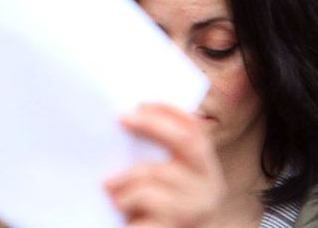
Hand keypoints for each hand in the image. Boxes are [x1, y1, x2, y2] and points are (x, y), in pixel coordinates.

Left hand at [104, 103, 223, 227]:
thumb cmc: (148, 211)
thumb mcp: (156, 179)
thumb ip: (152, 153)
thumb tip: (126, 114)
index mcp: (204, 170)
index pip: (195, 130)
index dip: (170, 111)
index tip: (141, 101)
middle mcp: (209, 186)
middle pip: (186, 141)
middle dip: (152, 124)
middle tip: (120, 117)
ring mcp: (197, 206)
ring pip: (157, 171)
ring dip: (124, 176)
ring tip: (107, 185)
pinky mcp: (178, 222)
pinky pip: (147, 197)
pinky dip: (124, 197)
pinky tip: (116, 205)